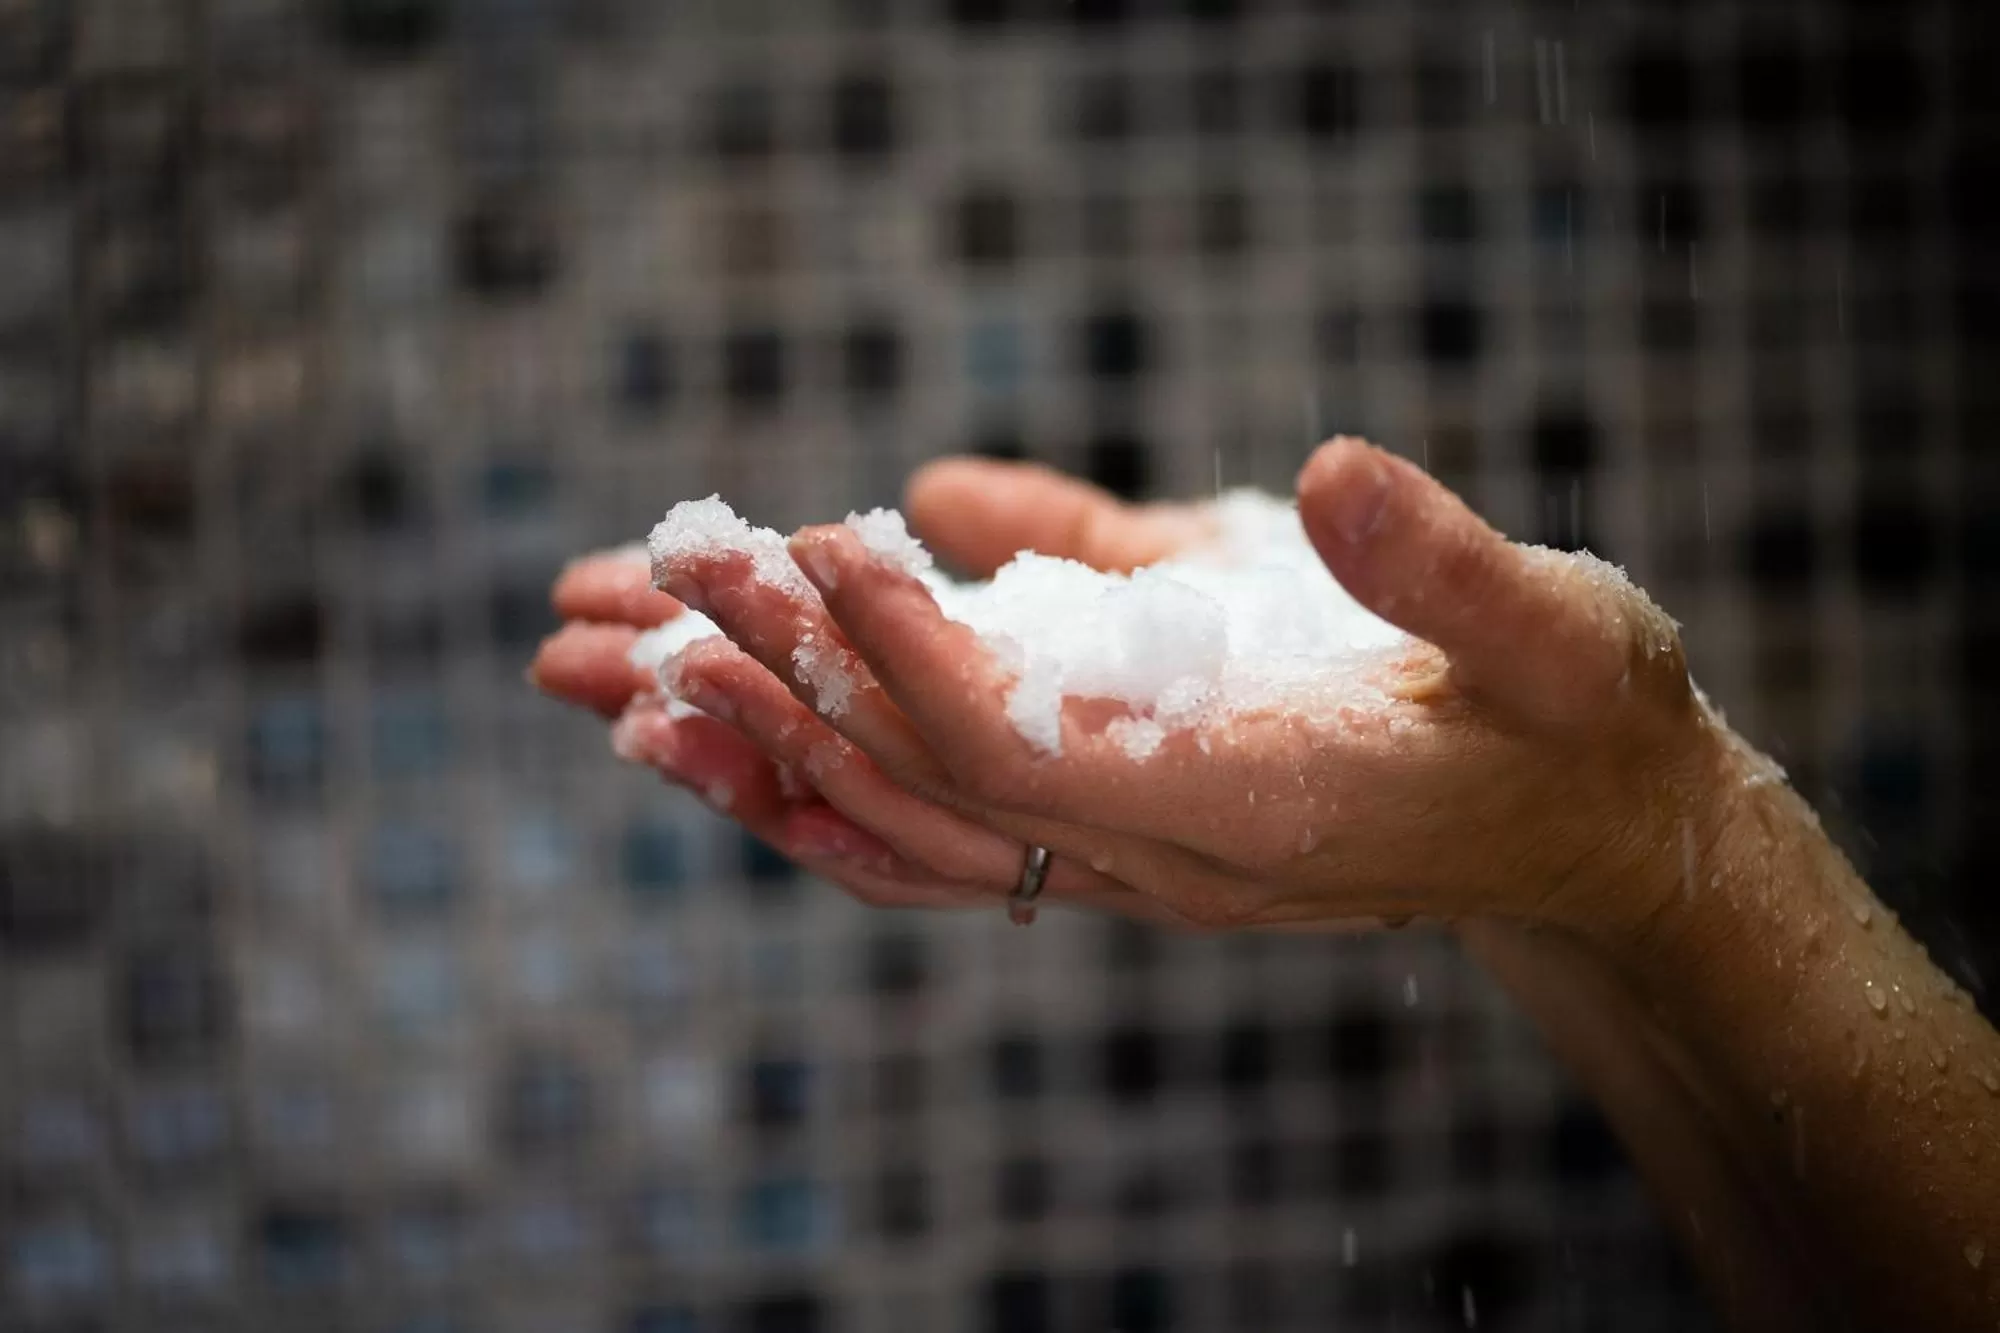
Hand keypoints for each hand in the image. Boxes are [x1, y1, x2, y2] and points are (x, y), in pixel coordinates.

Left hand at [537, 438, 1732, 940]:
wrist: (1578, 837)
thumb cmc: (1578, 724)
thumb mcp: (1555, 635)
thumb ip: (1443, 568)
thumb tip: (1329, 471)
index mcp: (1250, 808)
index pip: (1027, 751)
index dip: (906, 656)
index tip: (803, 544)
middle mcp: (1158, 855)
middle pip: (917, 785)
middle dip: (771, 681)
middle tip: (622, 588)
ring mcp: (1120, 853)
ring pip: (894, 822)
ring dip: (744, 744)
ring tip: (594, 673)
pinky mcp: (1108, 818)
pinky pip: (929, 820)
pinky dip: (808, 775)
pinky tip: (713, 729)